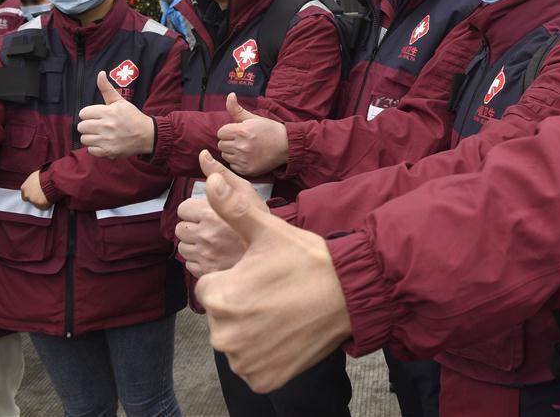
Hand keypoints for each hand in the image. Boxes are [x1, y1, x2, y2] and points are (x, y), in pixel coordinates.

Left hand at [20, 171, 49, 209]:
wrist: (52, 180)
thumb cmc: (45, 175)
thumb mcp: (35, 176)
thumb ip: (32, 182)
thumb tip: (35, 182)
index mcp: (24, 187)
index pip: (25, 193)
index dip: (31, 192)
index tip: (36, 191)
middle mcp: (26, 195)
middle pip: (29, 199)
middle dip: (35, 197)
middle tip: (43, 194)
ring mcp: (33, 201)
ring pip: (37, 203)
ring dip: (42, 200)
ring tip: (49, 195)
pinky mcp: (40, 205)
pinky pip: (44, 206)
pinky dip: (48, 204)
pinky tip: (51, 199)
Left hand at [78, 71, 154, 158]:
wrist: (147, 135)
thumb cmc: (132, 117)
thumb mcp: (120, 101)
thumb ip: (107, 88)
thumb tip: (100, 73)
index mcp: (108, 112)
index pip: (83, 113)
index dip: (89, 114)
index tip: (97, 116)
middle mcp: (107, 126)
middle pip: (81, 126)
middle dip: (88, 126)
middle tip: (99, 126)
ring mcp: (107, 140)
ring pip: (84, 139)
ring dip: (91, 137)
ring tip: (101, 135)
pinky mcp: (108, 151)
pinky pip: (91, 150)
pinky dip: (96, 148)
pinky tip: (105, 143)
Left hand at [176, 152, 268, 277]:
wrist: (278, 260)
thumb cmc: (264, 224)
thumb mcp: (247, 192)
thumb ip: (221, 174)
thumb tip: (202, 155)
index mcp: (212, 214)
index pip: (184, 208)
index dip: (197, 209)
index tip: (211, 213)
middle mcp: (205, 236)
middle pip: (180, 228)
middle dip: (194, 227)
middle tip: (214, 228)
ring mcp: (204, 258)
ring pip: (184, 247)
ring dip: (196, 244)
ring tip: (216, 242)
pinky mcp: (205, 275)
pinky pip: (190, 265)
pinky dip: (200, 260)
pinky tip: (217, 256)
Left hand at [195, 150, 351, 392]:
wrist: (350, 293)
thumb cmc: (308, 260)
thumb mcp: (268, 230)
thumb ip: (232, 208)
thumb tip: (209, 179)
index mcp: (219, 296)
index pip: (212, 288)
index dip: (237, 278)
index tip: (263, 273)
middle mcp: (224, 335)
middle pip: (223, 317)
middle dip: (242, 305)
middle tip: (276, 291)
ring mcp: (243, 361)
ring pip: (237, 342)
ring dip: (253, 330)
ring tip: (284, 311)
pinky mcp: (262, 379)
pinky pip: (253, 366)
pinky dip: (266, 355)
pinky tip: (287, 333)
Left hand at [216, 93, 288, 174]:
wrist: (286, 146)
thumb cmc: (270, 130)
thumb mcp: (254, 117)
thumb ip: (237, 109)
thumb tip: (230, 95)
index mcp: (241, 131)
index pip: (221, 132)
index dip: (228, 131)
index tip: (238, 132)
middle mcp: (241, 146)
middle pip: (221, 144)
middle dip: (229, 141)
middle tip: (241, 140)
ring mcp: (243, 159)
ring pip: (225, 155)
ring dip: (232, 152)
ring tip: (244, 148)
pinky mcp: (247, 170)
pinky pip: (232, 165)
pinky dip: (237, 162)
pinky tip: (247, 157)